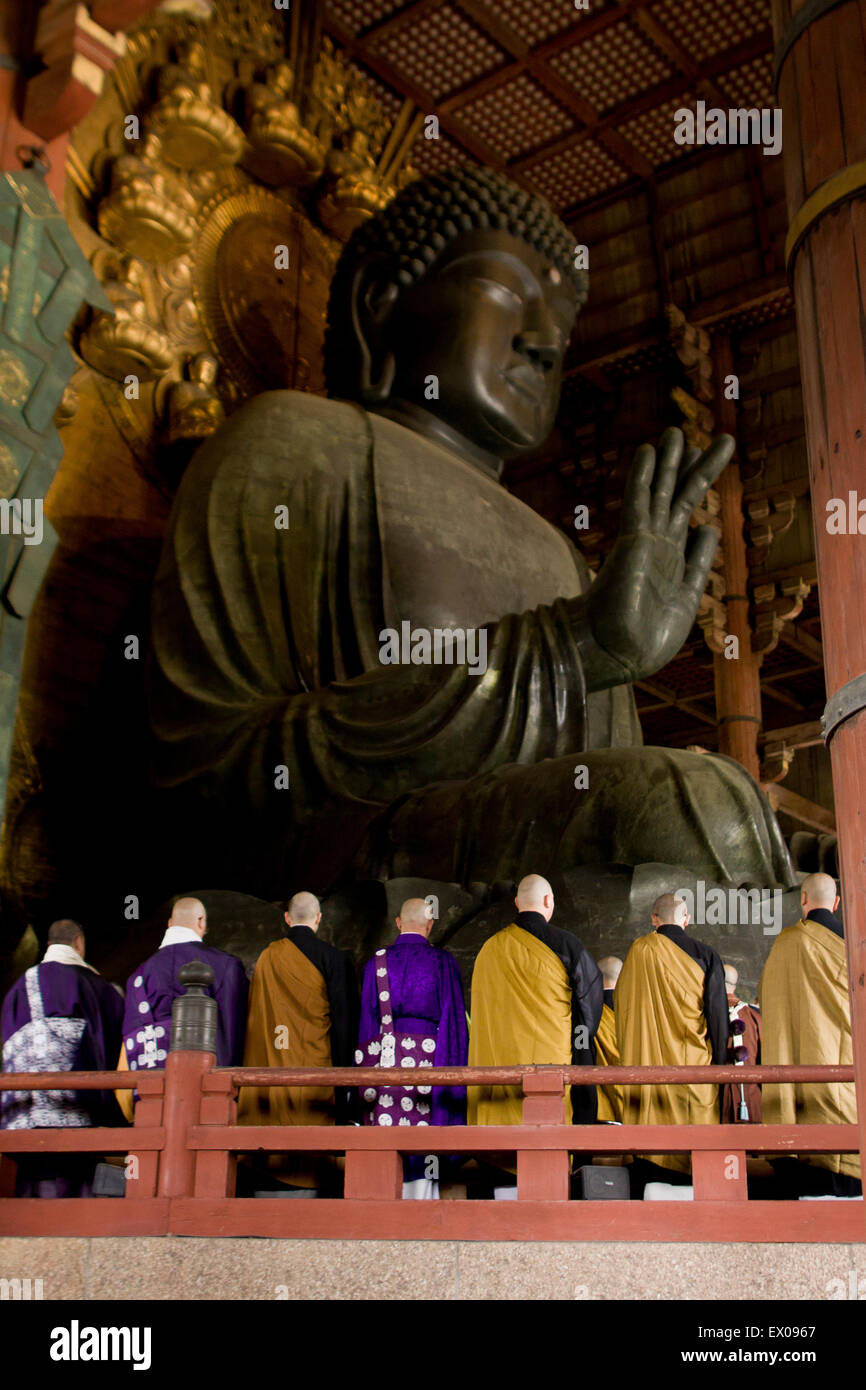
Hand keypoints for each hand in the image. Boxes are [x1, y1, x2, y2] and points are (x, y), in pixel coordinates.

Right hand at [573, 428, 733, 688]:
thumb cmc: (649, 637)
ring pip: (661, 492)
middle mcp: (658, 545)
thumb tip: (707, 527)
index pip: (686, 513)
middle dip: (688, 466)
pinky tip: (649, 450)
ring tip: (676, 431)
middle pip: (677, 496)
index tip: (705, 460)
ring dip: (669, 461)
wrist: (621, 653)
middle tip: (695, 436)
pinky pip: (639, 501)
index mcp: (673, 559)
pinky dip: (644, 475)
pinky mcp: (632, 541)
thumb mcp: (688, 597)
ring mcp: (645, 541)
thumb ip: (698, 562)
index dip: (697, 486)